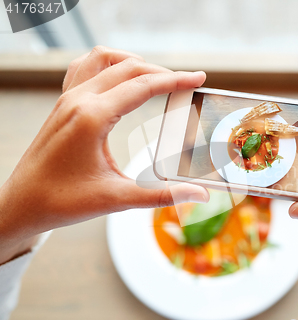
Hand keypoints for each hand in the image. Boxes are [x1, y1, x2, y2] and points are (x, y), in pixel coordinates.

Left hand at [0, 46, 208, 263]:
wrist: (22, 205)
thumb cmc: (61, 201)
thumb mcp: (116, 198)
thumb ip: (162, 195)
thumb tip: (199, 194)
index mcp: (91, 117)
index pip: (143, 86)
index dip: (175, 80)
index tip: (198, 77)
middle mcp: (78, 100)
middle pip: (128, 68)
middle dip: (161, 72)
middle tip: (186, 82)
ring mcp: (67, 98)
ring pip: (105, 59)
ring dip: (134, 63)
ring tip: (156, 78)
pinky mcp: (62, 104)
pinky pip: (85, 67)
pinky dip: (108, 64)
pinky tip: (119, 78)